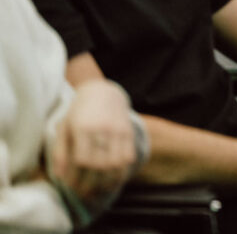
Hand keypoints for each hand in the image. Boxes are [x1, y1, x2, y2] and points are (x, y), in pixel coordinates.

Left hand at [52, 80, 137, 201]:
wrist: (103, 92)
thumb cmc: (79, 112)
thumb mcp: (64, 127)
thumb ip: (60, 152)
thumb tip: (58, 177)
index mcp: (83, 127)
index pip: (82, 159)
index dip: (76, 177)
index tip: (71, 187)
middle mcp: (103, 129)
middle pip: (100, 164)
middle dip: (91, 183)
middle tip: (84, 194)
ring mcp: (118, 130)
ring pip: (116, 163)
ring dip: (108, 180)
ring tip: (99, 190)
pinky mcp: (129, 132)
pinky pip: (129, 156)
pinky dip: (122, 171)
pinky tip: (114, 180)